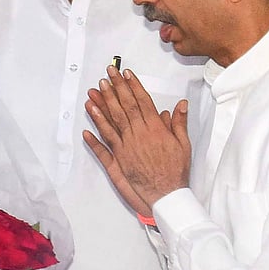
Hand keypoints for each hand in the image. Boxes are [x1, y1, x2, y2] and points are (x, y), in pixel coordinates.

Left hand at [82, 66, 190, 212]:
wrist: (167, 196)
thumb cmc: (176, 171)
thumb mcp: (183, 145)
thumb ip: (179, 123)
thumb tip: (180, 105)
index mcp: (155, 129)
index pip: (142, 101)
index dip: (133, 86)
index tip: (126, 74)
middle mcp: (138, 135)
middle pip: (124, 107)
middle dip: (115, 89)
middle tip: (107, 74)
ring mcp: (126, 148)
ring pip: (111, 123)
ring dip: (101, 107)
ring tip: (93, 93)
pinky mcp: (118, 161)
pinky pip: (103, 148)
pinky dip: (93, 139)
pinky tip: (85, 128)